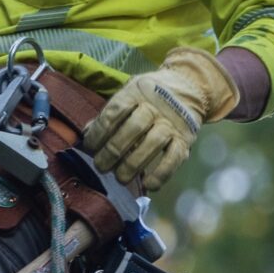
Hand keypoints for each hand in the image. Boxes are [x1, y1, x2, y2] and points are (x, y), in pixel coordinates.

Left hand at [82, 47, 239, 192]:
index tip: (90, 147)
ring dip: (133, 164)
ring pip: (153, 143)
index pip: (115, 112)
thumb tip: (86, 134)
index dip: (100, 131)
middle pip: (134, 128)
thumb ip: (109, 114)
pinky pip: (174, 158)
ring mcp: (172, 123)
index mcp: (136, 92)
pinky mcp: (186, 139)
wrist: (187, 88)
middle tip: (101, 167)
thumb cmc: (147, 96)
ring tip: (120, 178)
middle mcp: (156, 106)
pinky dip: (161, 173)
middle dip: (113, 151)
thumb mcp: (127, 95)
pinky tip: (148, 184)